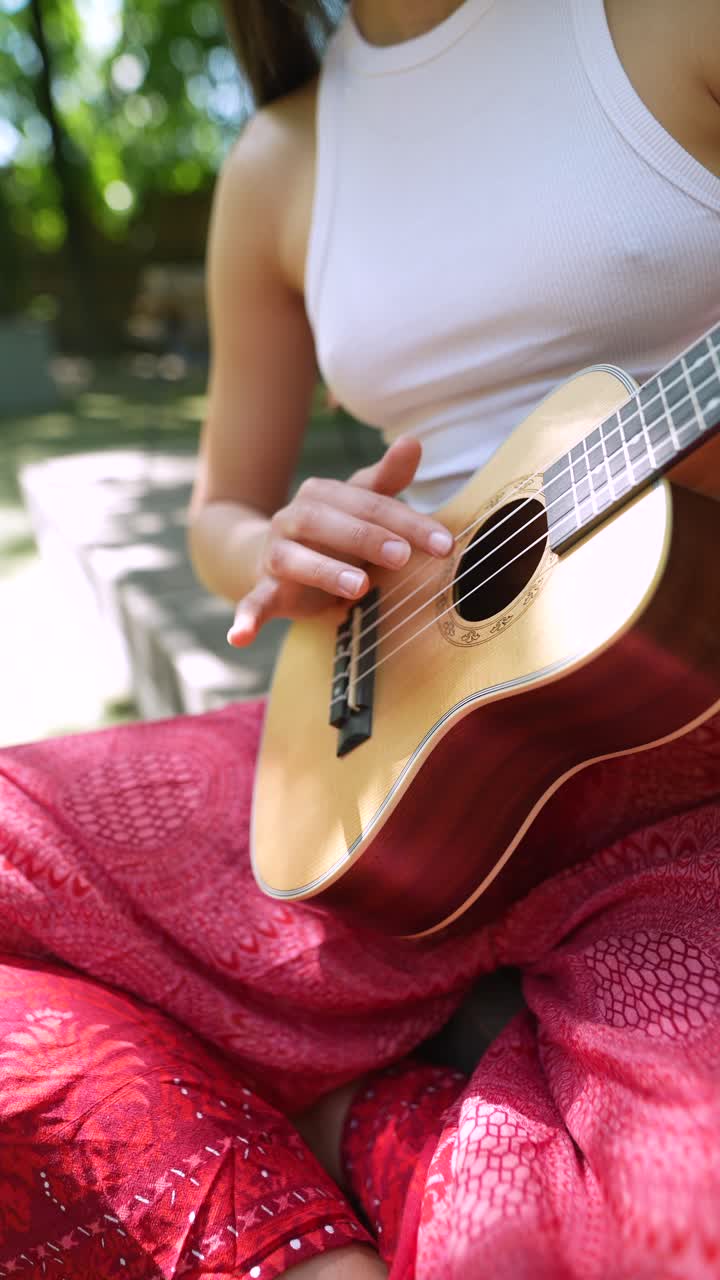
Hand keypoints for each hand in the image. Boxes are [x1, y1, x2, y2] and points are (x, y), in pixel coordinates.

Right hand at [227, 436, 453, 645]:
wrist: (277, 556)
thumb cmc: (334, 530)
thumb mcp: (361, 505)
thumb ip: (387, 479)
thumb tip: (414, 442)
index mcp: (322, 494)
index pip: (368, 503)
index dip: (407, 522)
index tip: (444, 543)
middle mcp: (293, 519)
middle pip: (326, 521)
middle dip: (365, 538)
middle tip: (402, 556)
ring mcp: (275, 554)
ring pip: (292, 558)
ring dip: (324, 571)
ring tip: (359, 588)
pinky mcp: (264, 589)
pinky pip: (252, 602)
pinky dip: (246, 619)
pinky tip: (240, 636)